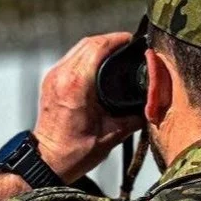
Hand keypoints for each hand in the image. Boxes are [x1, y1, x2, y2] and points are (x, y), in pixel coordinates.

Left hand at [34, 33, 144, 183]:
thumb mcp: (112, 136)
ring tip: (117, 51)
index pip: (98, 47)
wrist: (48, 161)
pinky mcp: (50, 81)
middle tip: (129, 45)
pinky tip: (100, 63)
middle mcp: (62, 76)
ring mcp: (53, 77)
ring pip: (79, 48)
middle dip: (111, 40)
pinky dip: (87, 55)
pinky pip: (71, 58)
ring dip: (98, 46)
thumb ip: (134, 117)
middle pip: (89, 43)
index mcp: (77, 86)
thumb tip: (153, 105)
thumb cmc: (75, 152)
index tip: (133, 40)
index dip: (118, 40)